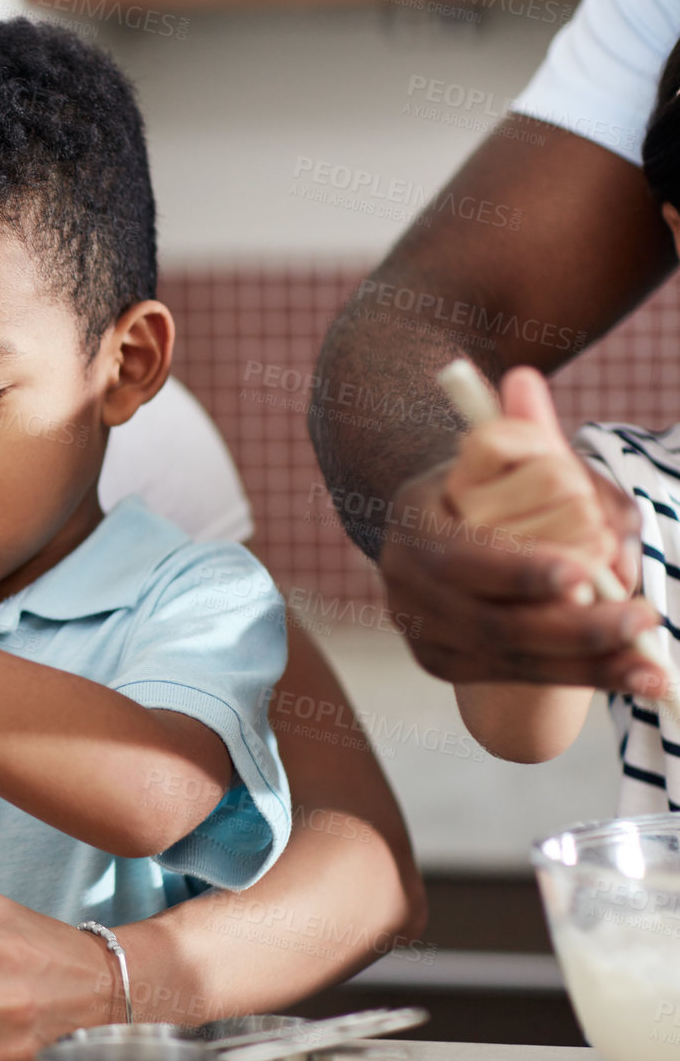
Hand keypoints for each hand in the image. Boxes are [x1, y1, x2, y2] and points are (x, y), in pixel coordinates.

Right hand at [380, 369, 660, 691]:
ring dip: (589, 661)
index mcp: (414, 522)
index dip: (519, 567)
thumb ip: (524, 431)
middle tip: (642, 618)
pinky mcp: (445, 662)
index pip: (466, 554)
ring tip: (654, 664)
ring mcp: (421, 628)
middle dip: (571, 626)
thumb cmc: (491, 492)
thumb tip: (524, 380)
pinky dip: (586, 678)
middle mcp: (406, 582)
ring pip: (511, 657)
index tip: (582, 570)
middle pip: (491, 619)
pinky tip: (641, 679)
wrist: (441, 539)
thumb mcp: (503, 459)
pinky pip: (519, 677)